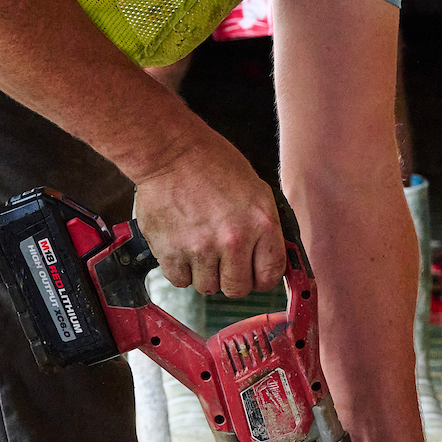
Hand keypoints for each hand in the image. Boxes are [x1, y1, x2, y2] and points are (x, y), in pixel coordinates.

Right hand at [131, 127, 284, 296]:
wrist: (171, 152)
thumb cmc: (213, 165)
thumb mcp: (256, 191)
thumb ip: (265, 228)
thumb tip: (270, 258)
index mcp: (262, 224)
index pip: (271, 274)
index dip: (262, 278)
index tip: (255, 275)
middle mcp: (234, 241)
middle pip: (237, 288)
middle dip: (232, 279)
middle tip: (224, 263)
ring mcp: (201, 248)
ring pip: (208, 287)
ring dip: (205, 274)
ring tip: (200, 250)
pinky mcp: (170, 251)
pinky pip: (180, 280)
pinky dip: (180, 271)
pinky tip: (182, 250)